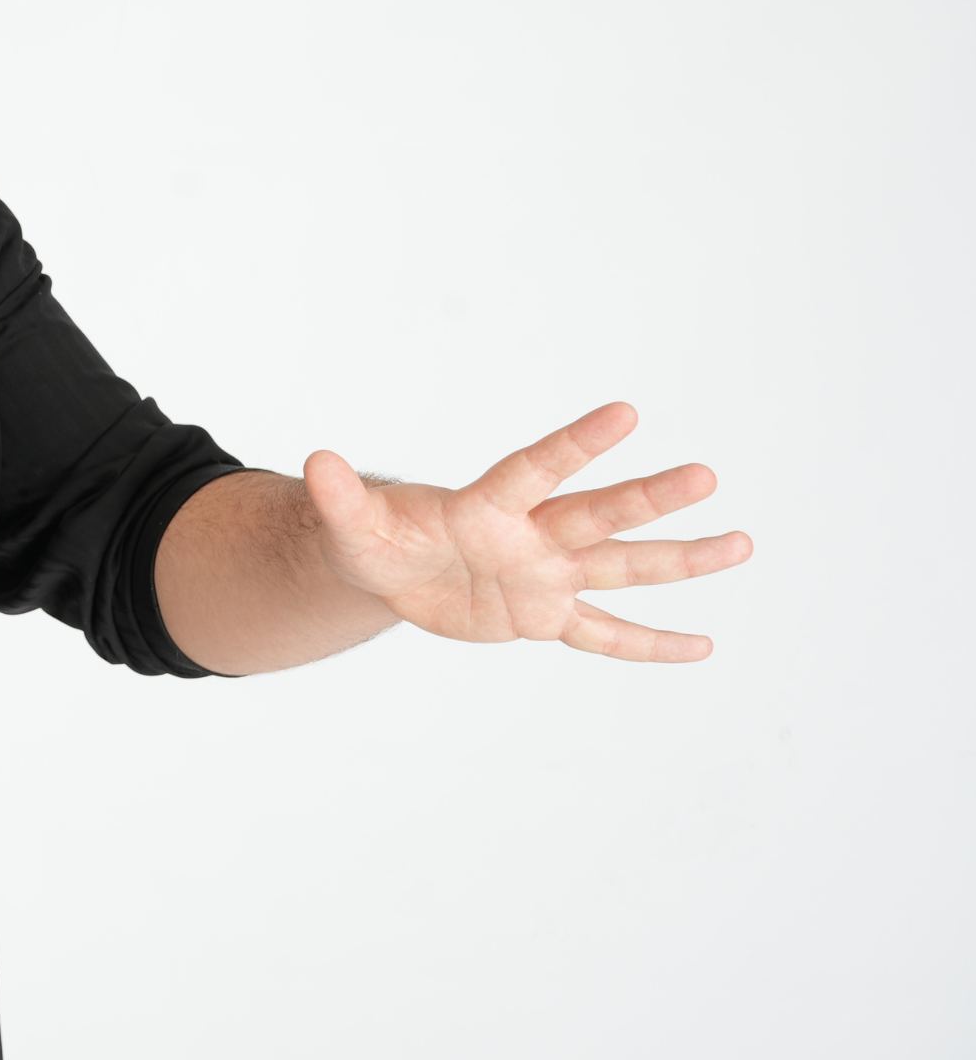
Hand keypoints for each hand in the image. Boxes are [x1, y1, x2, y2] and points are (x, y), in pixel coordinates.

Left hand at [300, 400, 751, 661]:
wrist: (390, 568)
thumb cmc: (373, 536)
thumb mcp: (349, 525)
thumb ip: (340, 497)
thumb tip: (316, 462)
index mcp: (487, 507)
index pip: (537, 470)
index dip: (577, 444)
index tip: (627, 412)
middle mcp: (531, 535)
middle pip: (597, 515)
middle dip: (647, 499)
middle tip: (706, 474)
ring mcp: (546, 575)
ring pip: (622, 568)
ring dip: (679, 560)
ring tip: (743, 544)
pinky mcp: (545, 616)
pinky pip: (605, 634)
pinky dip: (648, 644)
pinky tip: (701, 647)